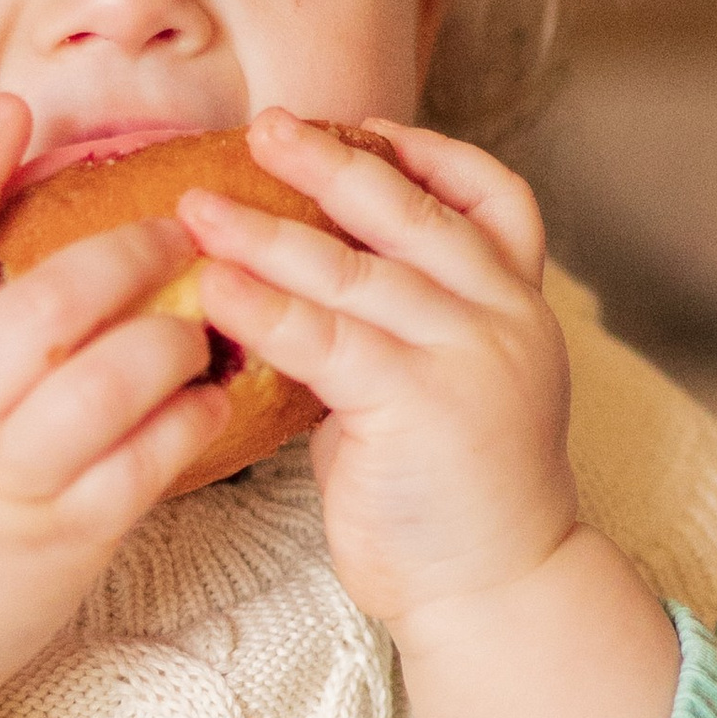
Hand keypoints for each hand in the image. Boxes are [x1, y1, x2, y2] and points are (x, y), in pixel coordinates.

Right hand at [0, 95, 223, 717]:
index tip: (11, 109)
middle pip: (46, 299)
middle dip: (126, 253)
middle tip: (180, 231)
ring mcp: (2, 477)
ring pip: (106, 376)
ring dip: (172, 337)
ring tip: (204, 326)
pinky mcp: (56, 541)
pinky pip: (142, 463)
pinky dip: (189, 422)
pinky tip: (215, 401)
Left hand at [182, 110, 680, 717]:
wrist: (497, 591)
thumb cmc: (450, 496)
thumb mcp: (438, 385)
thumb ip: (394, 327)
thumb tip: (304, 275)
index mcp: (518, 302)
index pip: (492, 196)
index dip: (426, 152)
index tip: (359, 126)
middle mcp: (505, 316)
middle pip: (413, 212)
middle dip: (332, 159)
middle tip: (261, 127)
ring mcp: (469, 356)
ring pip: (357, 271)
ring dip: (269, 230)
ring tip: (198, 205)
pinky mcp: (422, 404)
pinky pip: (327, 339)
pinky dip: (265, 306)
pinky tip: (214, 287)